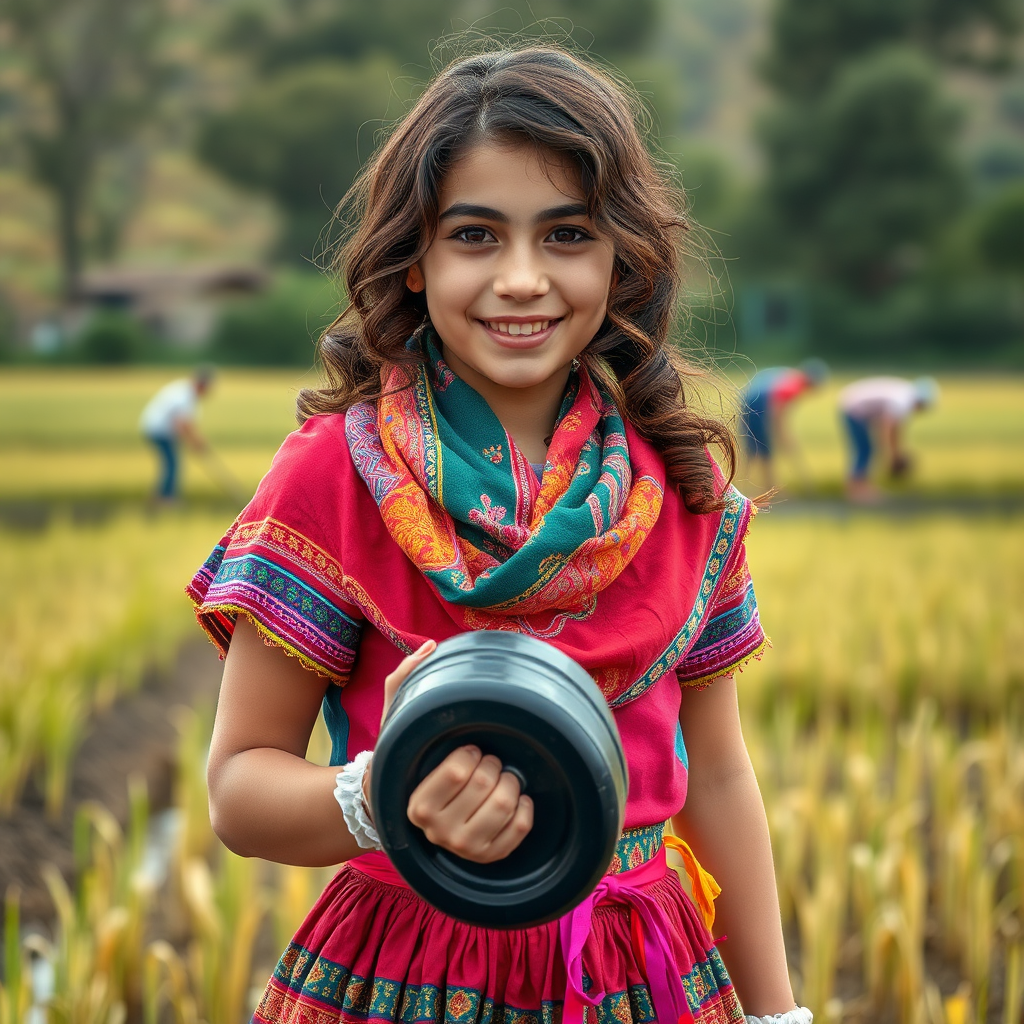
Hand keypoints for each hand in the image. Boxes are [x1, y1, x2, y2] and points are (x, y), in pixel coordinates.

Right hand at [362, 638, 533, 863]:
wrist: (419, 814)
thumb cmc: (412, 761)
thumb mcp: (398, 722)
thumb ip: (405, 680)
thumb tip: (429, 647)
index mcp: (417, 805)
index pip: (459, 770)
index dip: (470, 751)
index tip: (467, 747)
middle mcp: (439, 833)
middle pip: (487, 783)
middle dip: (492, 762)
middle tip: (485, 759)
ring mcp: (465, 850)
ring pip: (507, 803)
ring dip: (510, 781)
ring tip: (499, 774)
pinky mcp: (491, 857)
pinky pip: (522, 827)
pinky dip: (525, 806)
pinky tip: (514, 796)